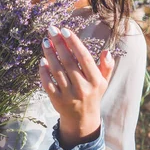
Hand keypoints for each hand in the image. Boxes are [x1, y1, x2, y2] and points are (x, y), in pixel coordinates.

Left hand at [39, 25, 114, 149]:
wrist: (82, 119)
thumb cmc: (93, 94)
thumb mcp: (103, 81)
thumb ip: (107, 66)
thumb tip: (106, 51)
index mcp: (95, 81)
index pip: (84, 57)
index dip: (74, 42)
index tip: (64, 30)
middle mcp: (82, 88)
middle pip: (68, 62)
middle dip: (59, 44)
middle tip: (51, 30)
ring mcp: (69, 95)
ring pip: (57, 71)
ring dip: (49, 54)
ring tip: (46, 41)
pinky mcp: (57, 100)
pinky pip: (48, 83)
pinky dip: (44, 71)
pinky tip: (42, 60)